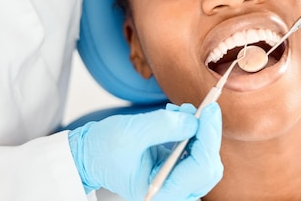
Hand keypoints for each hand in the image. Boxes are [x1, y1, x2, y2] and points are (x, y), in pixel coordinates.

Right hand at [68, 102, 222, 200]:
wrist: (90, 154)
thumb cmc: (104, 149)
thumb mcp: (132, 132)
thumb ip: (165, 126)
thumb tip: (195, 120)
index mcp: (161, 193)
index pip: (200, 169)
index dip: (209, 137)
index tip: (210, 110)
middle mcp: (172, 192)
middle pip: (208, 166)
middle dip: (208, 134)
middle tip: (205, 108)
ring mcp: (175, 183)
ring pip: (204, 158)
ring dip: (199, 131)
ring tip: (179, 112)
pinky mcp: (176, 170)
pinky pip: (195, 151)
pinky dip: (191, 131)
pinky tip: (177, 118)